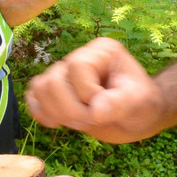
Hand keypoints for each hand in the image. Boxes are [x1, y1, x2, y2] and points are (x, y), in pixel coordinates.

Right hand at [25, 37, 161, 142]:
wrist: (138, 117)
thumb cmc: (143, 105)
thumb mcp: (140, 102)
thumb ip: (119, 103)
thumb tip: (95, 110)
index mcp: (101, 52)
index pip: (77, 66)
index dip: (86, 93)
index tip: (105, 109)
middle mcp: (79, 57)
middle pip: (53, 80)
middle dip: (71, 108)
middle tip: (93, 120)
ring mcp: (64, 74)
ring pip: (40, 88)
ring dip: (58, 113)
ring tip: (81, 122)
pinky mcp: (56, 92)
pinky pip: (34, 96)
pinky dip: (40, 112)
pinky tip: (57, 124)